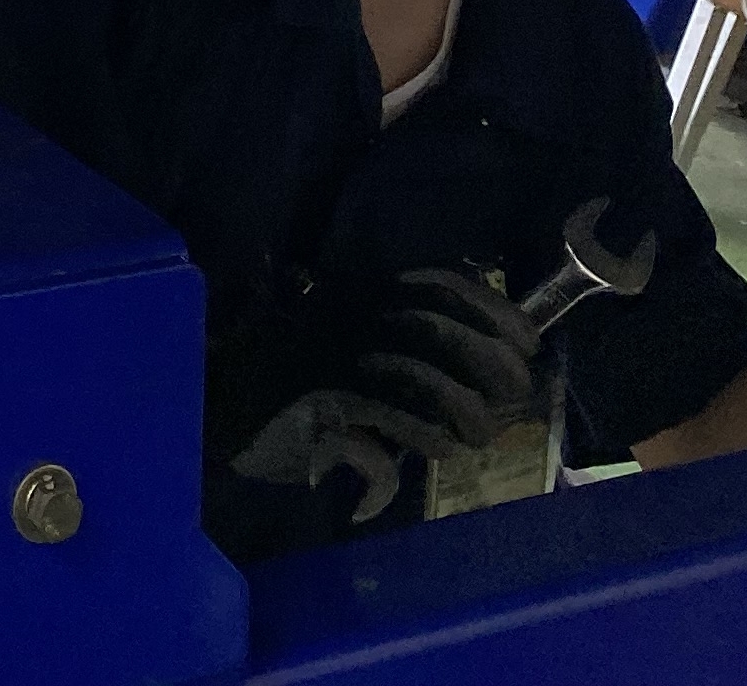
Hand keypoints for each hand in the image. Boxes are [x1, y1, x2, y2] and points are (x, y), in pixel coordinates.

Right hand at [229, 271, 543, 523]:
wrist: (218, 406)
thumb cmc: (295, 379)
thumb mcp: (353, 346)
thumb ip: (405, 347)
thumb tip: (486, 370)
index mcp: (360, 294)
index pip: (435, 284)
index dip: (488, 308)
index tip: (527, 341)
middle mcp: (347, 316)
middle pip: (432, 328)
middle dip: (484, 359)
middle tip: (515, 394)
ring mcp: (328, 359)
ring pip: (410, 379)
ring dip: (453, 412)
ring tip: (471, 439)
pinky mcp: (312, 406)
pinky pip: (371, 428)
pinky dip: (400, 449)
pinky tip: (413, 463)